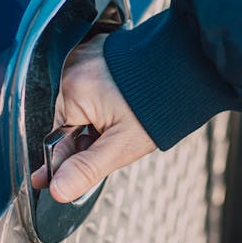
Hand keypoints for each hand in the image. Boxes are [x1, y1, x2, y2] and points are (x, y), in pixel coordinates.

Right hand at [31, 35, 156, 202]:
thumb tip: (57, 189)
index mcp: (72, 90)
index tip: (55, 178)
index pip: (56, 138)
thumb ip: (86, 168)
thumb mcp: (121, 145)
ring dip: (94, 121)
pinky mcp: (95, 53)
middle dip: (86, 138)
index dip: (64, 161)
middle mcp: (71, 68)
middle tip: (114, 139)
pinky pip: (88, 86)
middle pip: (67, 120)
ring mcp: (83, 57)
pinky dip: (100, 101)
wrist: (186, 72)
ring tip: (123, 120)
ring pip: (78, 105)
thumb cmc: (158, 107)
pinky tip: (121, 107)